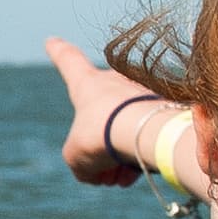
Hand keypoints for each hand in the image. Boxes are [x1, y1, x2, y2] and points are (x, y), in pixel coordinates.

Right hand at [46, 37, 189, 189]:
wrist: (143, 132)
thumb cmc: (100, 135)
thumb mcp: (75, 156)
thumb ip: (81, 163)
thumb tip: (98, 172)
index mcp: (88, 83)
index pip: (68, 61)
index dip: (58, 52)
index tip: (52, 40)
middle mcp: (117, 82)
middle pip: (100, 117)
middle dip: (99, 148)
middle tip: (101, 174)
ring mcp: (142, 95)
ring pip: (125, 133)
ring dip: (119, 161)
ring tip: (120, 178)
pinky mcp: (165, 111)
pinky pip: (146, 137)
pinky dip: (139, 158)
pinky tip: (135, 175)